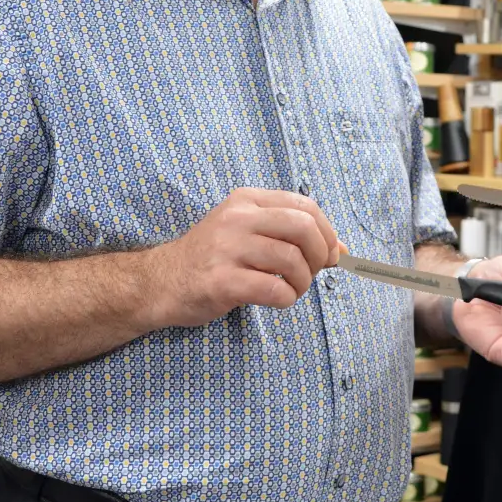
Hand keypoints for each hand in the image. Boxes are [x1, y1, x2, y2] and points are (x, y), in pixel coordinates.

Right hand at [151, 188, 343, 327]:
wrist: (160, 282)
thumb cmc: (212, 258)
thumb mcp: (247, 232)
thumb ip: (290, 235)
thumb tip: (341, 251)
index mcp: (246, 201)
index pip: (304, 205)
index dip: (327, 231)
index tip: (330, 253)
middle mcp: (237, 219)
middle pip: (303, 228)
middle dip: (320, 254)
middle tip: (314, 272)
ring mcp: (227, 249)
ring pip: (292, 261)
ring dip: (304, 282)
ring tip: (293, 289)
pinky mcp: (221, 282)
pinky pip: (274, 289)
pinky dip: (287, 299)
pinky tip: (278, 300)